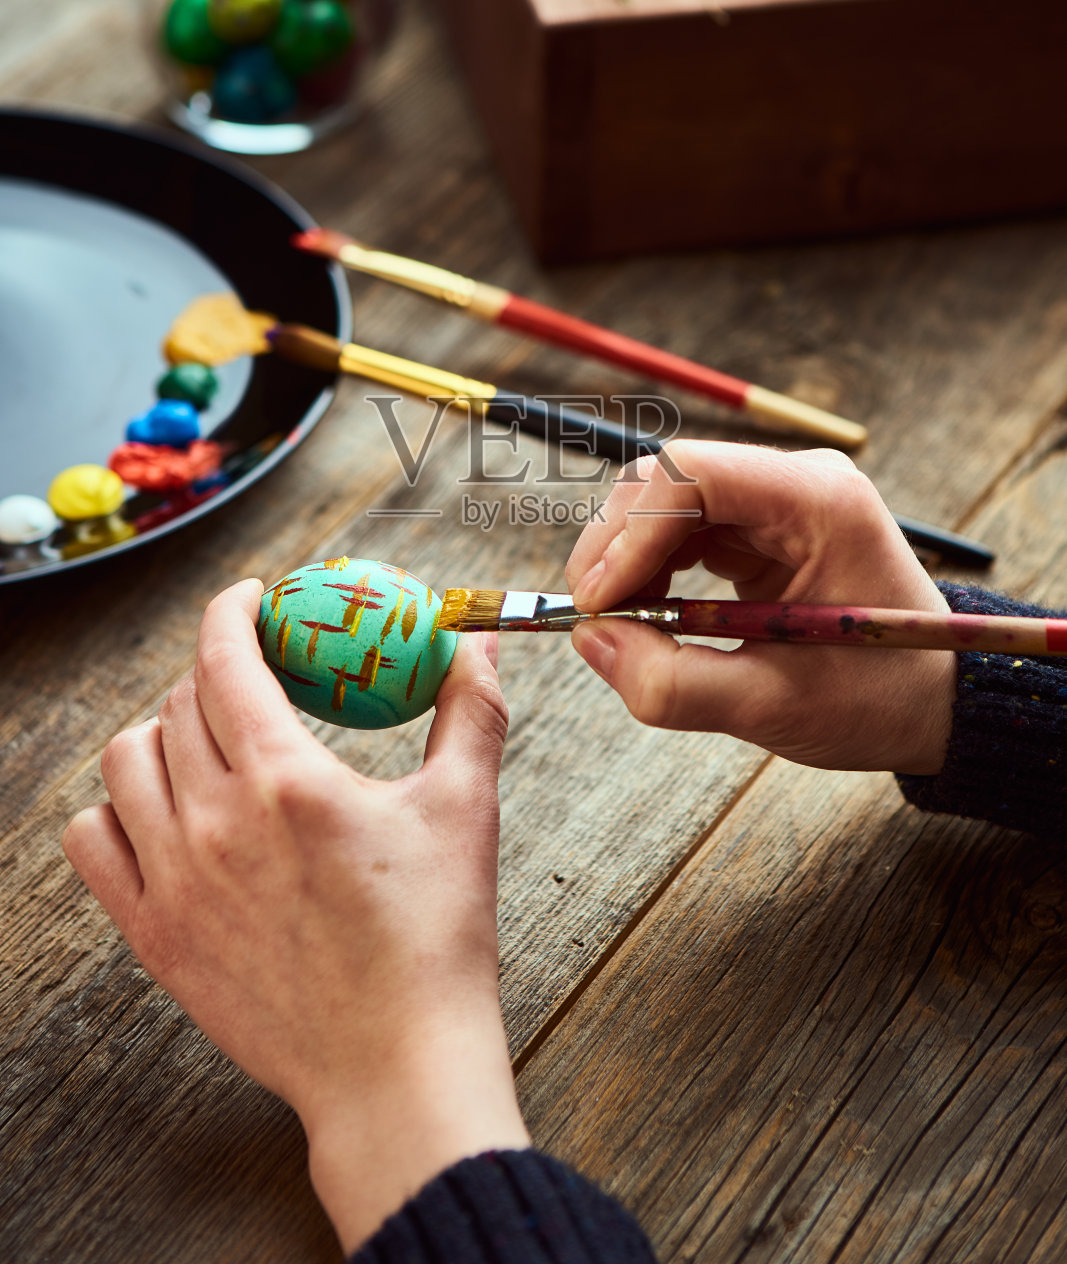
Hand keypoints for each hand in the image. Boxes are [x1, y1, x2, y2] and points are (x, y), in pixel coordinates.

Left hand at [63, 579, 527, 1252]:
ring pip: (126, 762)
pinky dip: (116, 810)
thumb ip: (469, 712)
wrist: (394, 1066)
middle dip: (215, 672)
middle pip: (182, 703)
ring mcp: (174, 881)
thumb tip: (478, 649)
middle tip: (254, 677)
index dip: (231, 611)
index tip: (250, 600)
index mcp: (288, 781)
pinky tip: (162, 812)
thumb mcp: (466, 810)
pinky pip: (95, 843)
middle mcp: (215, 822)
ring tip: (206, 742)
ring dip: (162, 732)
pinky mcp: (154, 935)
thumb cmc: (436, 941)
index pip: (225, 659)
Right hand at [566, 442, 953, 774]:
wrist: (935, 700)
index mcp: (820, 502)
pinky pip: (682, 527)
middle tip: (590, 616)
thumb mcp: (771, 706)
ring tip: (613, 619)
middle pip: (670, 478)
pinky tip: (643, 610)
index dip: (631, 531)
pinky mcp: (762, 524)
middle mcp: (797, 481)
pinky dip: (649, 566)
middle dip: (617, 544)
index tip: (598, 599)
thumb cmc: (877, 699)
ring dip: (626, 556)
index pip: (695, 473)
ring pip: (666, 500)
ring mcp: (777, 498)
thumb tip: (589, 641)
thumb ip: (673, 681)